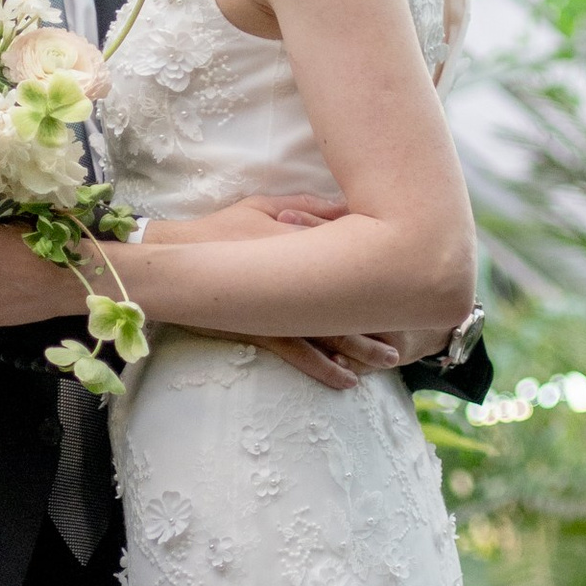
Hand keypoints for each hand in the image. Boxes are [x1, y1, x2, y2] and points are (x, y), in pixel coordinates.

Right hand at [137, 195, 400, 384]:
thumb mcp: (262, 205)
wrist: (173, 258)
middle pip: (351, 297)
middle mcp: (294, 272)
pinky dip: (324, 367)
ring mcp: (275, 304)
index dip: (383, 271)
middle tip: (413, 333)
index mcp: (299, 238)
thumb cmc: (218, 230)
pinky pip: (298, 352)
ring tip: (389, 360)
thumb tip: (345, 211)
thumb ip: (305, 208)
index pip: (350, 253)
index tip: (410, 284)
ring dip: (361, 347)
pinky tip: (345, 380)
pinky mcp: (259, 327)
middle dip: (383, 317)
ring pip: (330, 329)